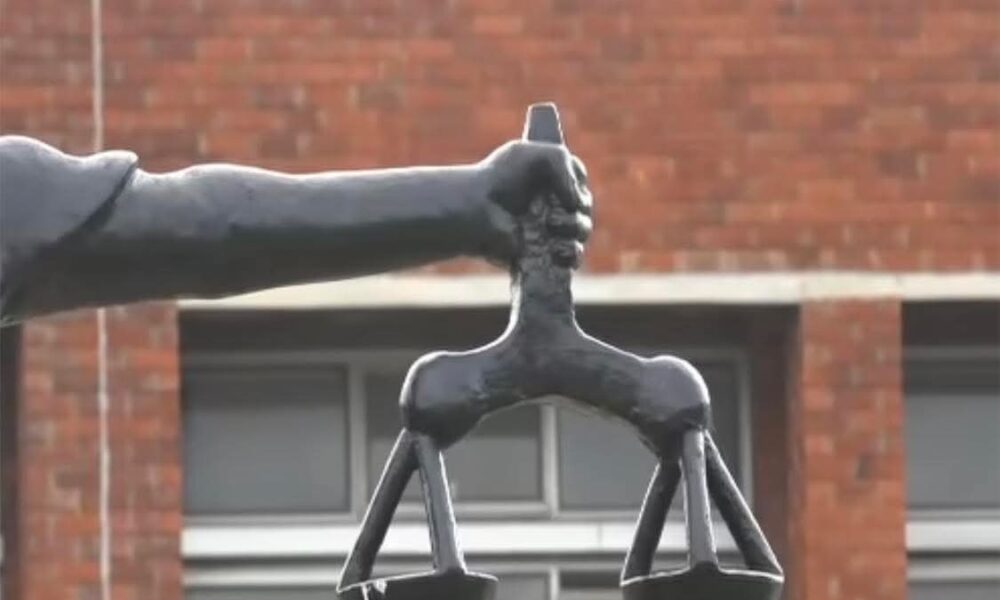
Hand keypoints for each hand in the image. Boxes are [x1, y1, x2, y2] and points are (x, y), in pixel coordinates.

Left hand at [476, 140, 592, 267]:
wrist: (476, 209)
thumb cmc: (500, 177)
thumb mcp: (532, 154)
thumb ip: (563, 163)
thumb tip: (575, 202)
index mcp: (553, 176)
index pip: (580, 178)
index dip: (575, 181)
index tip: (560, 183)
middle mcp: (555, 201)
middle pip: (585, 206)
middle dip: (577, 208)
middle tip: (553, 210)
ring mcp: (553, 229)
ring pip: (583, 230)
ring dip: (573, 228)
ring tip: (550, 226)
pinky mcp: (547, 252)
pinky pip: (574, 256)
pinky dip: (571, 253)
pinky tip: (556, 249)